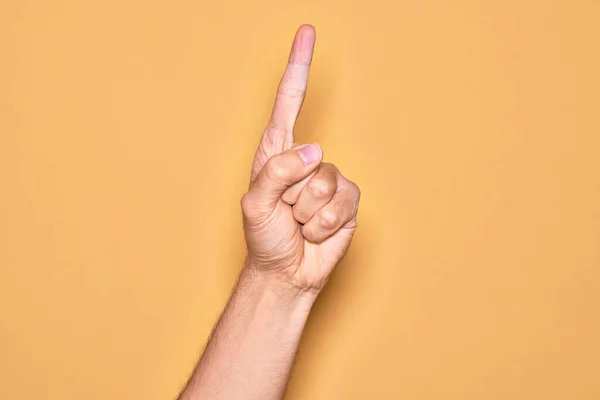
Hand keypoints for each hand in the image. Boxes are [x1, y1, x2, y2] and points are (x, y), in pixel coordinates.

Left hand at [241, 25, 360, 291]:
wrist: (287, 271)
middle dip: (292, 193)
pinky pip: (343, 202)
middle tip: (285, 212)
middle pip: (308, 157)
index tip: (306, 33)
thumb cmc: (266, 236)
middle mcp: (305, 159)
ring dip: (308, 212)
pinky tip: (317, 230)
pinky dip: (325, 223)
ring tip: (299, 222)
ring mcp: (329, 178)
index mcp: (276, 152)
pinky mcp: (348, 199)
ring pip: (325, 182)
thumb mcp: (256, 204)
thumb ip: (278, 172)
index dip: (298, 67)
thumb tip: (315, 150)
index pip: (289, 102)